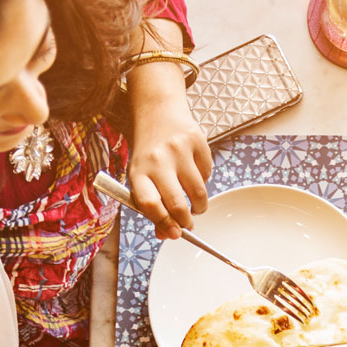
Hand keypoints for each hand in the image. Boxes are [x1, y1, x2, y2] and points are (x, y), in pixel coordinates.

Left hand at [127, 84, 212, 239]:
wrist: (158, 111)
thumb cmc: (149, 153)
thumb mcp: (142, 176)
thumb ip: (153, 206)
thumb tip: (168, 234)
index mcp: (138, 171)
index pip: (149, 204)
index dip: (163, 223)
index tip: (173, 233)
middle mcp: (157, 160)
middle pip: (178, 204)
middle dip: (186, 222)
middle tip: (187, 224)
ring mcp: (179, 150)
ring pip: (198, 194)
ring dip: (199, 206)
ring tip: (194, 203)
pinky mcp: (197, 142)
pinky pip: (208, 175)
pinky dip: (203, 181)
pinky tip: (193, 171)